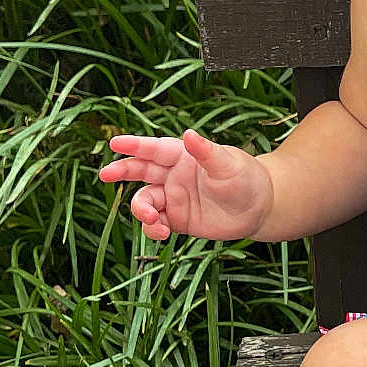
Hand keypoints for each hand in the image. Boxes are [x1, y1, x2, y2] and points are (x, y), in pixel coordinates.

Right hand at [97, 129, 271, 241]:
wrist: (260, 208)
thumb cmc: (247, 178)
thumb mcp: (229, 164)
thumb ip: (207, 152)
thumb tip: (189, 134)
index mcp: (184, 155)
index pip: (155, 148)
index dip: (135, 146)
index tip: (115, 143)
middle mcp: (174, 175)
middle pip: (141, 171)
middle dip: (122, 171)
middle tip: (105, 174)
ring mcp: (174, 198)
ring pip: (145, 200)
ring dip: (141, 209)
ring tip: (151, 218)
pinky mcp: (177, 219)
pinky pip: (155, 223)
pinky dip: (151, 227)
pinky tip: (160, 232)